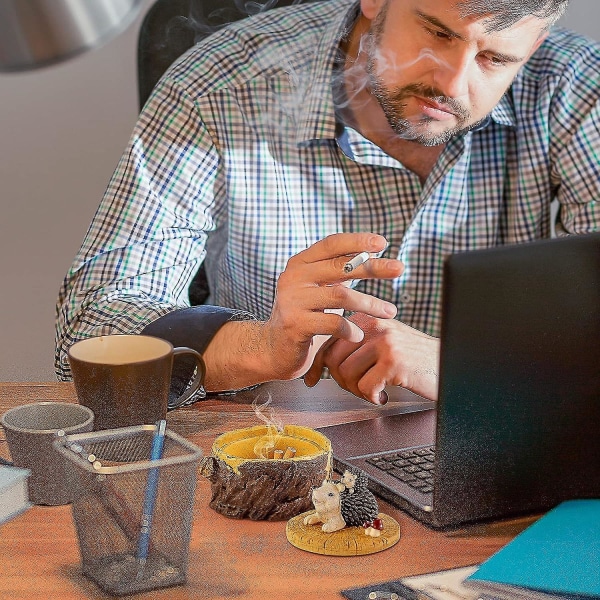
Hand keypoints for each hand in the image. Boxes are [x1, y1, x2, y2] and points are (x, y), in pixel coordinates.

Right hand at [202, 233, 402, 389]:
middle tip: (399, 268)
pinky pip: (333, 323)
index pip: (331, 244)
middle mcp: (293, 277)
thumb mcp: (319, 290)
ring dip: (370, 303)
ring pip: (340, 296)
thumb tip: (372, 254)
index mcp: (299, 264)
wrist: (273, 349)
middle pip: (340, 267)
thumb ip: (337, 273)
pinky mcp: (295, 325)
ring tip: (390, 312)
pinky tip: (359, 335)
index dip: (357, 241)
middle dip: (372, 267)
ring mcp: (292, 301)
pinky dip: (351, 329)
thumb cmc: (304, 317)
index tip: (383, 242)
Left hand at [304, 313, 439, 403]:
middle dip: (340, 381)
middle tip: (359, 389)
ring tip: (374, 391)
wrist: (448, 366)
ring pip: (346, 374)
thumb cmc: (413, 360)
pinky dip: (373, 397)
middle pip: (333, 359)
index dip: (318, 365)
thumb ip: (355, 345)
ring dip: (357, 391)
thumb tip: (321, 362)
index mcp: (367, 318)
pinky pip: (365, 386)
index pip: (329, 341)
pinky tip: (385, 395)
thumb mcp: (382, 343)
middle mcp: (375, 325)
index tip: (313, 380)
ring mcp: (385, 342)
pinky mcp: (394, 361)